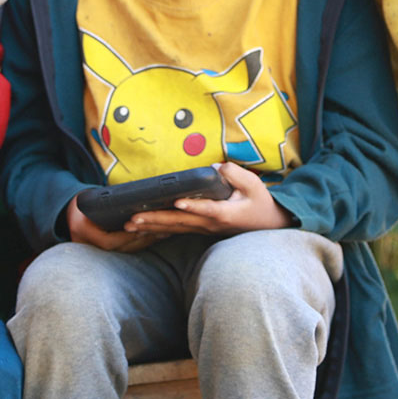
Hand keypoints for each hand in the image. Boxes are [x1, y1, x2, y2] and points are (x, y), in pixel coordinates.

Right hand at [65, 196, 164, 252]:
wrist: (70, 211)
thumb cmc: (83, 201)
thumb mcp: (91, 199)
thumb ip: (108, 204)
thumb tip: (135, 202)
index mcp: (82, 231)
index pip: (108, 242)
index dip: (128, 237)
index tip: (144, 230)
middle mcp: (87, 245)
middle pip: (119, 249)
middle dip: (142, 241)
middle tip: (161, 231)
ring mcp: (94, 251)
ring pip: (123, 251)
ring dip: (144, 243)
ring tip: (163, 233)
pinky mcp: (103, 252)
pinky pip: (123, 250)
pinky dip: (139, 244)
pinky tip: (153, 236)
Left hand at [125, 162, 290, 236]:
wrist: (268, 225)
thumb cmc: (260, 203)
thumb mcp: (254, 185)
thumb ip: (235, 174)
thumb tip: (215, 167)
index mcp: (224, 213)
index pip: (205, 209)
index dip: (191, 206)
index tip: (177, 203)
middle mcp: (210, 224)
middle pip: (179, 222)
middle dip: (155, 220)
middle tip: (132, 219)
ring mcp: (204, 229)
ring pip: (174, 229)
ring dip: (151, 227)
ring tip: (129, 225)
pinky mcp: (201, 229)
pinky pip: (176, 231)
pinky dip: (158, 231)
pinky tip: (142, 229)